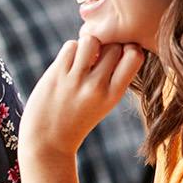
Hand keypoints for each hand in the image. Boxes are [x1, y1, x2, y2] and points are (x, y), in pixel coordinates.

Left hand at [20, 36, 143, 158]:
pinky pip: (70, 45)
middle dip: (108, 45)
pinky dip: (71, 49)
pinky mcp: (56, 75)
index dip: (129, 48)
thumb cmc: (77, 120)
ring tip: (82, 57)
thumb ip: (113, 78)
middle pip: (114, 45)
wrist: (47, 142)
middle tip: (97, 56)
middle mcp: (97, 87)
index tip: (119, 54)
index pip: (135, 56)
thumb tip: (116, 43)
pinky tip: (68, 63)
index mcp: (114, 95)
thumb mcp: (104, 104)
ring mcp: (76, 80)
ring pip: (92, 40)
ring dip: (88, 44)